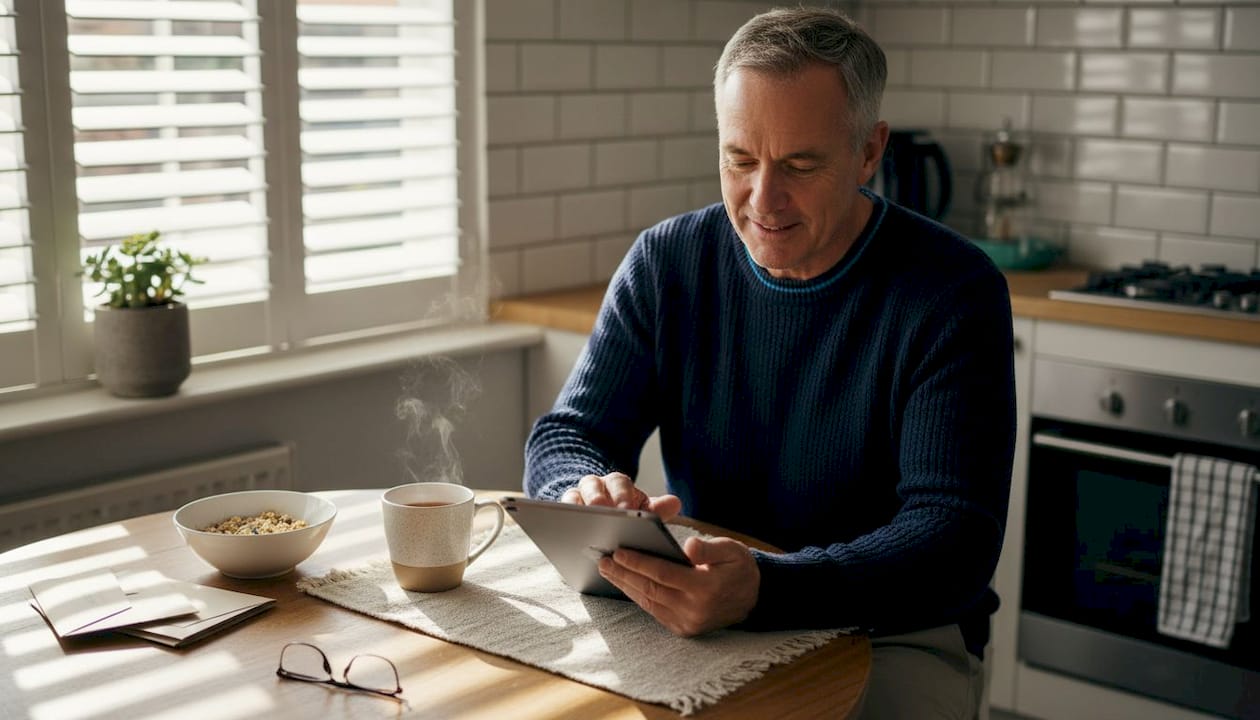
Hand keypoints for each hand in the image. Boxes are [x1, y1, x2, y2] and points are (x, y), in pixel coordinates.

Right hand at [560, 472, 681, 520]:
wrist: (601, 518)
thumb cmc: (625, 516)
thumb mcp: (641, 511)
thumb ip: (657, 509)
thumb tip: (675, 503)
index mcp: (617, 484)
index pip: (620, 483)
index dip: (623, 495)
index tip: (627, 509)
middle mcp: (596, 486)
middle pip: (593, 486)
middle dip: (598, 500)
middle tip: (603, 515)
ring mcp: (577, 497)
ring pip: (573, 496)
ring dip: (577, 509)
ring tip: (583, 527)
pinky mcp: (563, 511)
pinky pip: (559, 511)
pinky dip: (562, 518)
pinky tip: (569, 535)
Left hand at [598, 535, 759, 636]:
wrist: (755, 600)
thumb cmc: (740, 568)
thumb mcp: (733, 551)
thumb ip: (710, 548)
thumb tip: (689, 546)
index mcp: (706, 587)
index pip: (663, 574)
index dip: (639, 562)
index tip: (618, 552)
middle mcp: (694, 609)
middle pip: (650, 589)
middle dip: (623, 573)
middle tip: (602, 560)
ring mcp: (688, 622)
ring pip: (649, 602)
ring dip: (625, 585)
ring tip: (608, 570)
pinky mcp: (683, 629)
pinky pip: (654, 611)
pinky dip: (638, 596)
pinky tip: (626, 584)